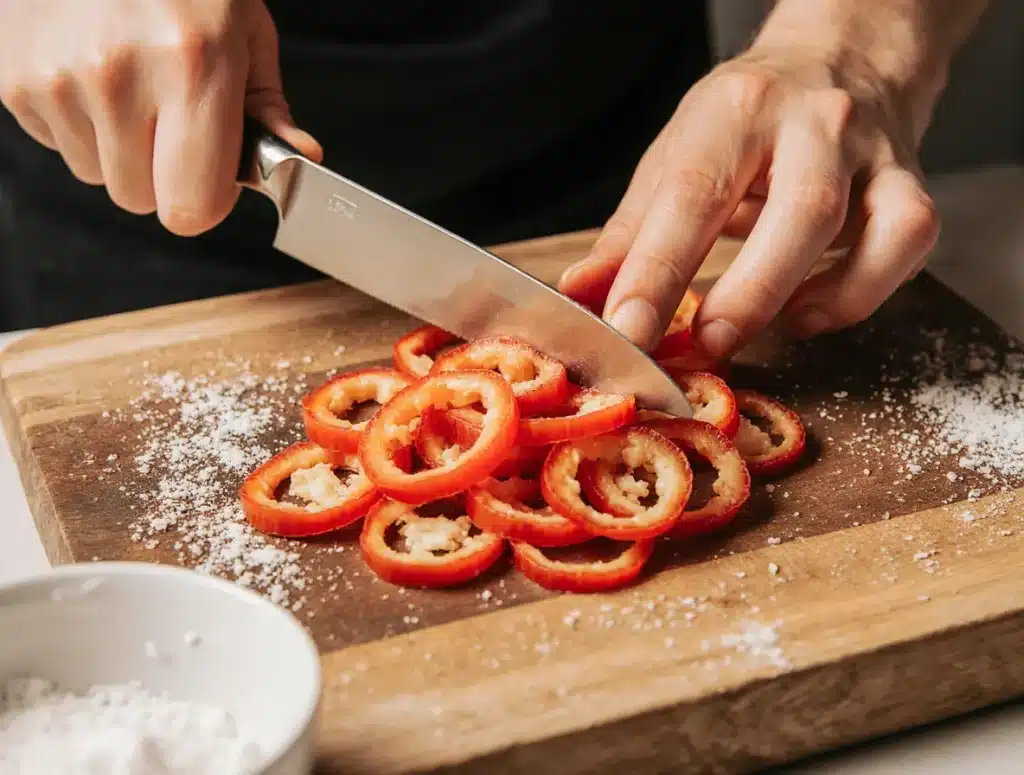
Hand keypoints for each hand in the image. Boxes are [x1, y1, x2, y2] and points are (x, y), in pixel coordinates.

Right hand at [0, 0, 320, 234]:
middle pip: (142, 201)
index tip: (211, 178)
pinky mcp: (14, 78)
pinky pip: (56, 144)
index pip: (193, 207)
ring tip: (129, 84)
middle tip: (170, 118)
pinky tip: (91, 71)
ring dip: (118, 148)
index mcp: (194, 65)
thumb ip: (269, 108)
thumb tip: (299, 159)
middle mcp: (120, 74)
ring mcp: (59, 77)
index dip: (207, 202)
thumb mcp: (245, 30)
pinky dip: (78, 122)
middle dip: (162, 176)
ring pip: (97, 176)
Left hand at [558, 7, 964, 356]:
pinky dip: (861, 292)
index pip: (693, 194)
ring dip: (821, 296)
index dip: (658, 271)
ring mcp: (872, 151)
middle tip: (707, 345)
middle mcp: (813, 122)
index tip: (627, 330)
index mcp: (735, 111)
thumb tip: (580, 295)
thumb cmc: (744, 123)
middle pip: (801, 211)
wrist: (841, 58)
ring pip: (876, 226)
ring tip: (768, 327)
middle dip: (751, 292)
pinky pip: (908, 242)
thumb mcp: (675, 159)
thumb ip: (630, 235)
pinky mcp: (912, 181)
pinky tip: (813, 309)